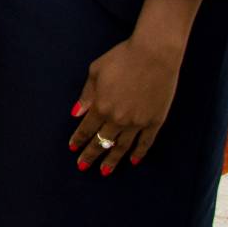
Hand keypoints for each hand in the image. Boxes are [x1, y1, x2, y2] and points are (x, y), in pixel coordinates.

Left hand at [69, 32, 186, 175]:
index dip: (78, 139)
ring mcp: (138, 122)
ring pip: (122, 147)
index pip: (86, 128)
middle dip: (91, 155)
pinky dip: (138, 153)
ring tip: (105, 171)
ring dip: (112, 160)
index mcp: (101, 106)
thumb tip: (76, 113)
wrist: (154, 54)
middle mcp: (118, 119)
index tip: (72, 148)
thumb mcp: (96, 71)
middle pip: (102, 141)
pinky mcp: (155, 121)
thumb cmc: (122, 57)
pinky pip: (145, 143)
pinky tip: (132, 161)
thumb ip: (87, 95)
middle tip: (82, 166)